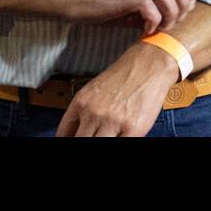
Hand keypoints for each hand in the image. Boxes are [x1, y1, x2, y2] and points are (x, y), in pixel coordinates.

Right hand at [56, 0, 196, 33]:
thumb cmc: (96, 0)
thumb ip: (149, 4)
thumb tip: (171, 19)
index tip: (183, 8)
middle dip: (182, 3)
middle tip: (173, 22)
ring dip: (169, 13)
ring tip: (161, 27)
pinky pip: (146, 5)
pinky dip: (152, 20)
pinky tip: (144, 30)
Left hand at [56, 42, 179, 136]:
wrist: (146, 66)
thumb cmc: (122, 77)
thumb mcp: (93, 91)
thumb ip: (83, 112)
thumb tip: (77, 130)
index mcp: (81, 103)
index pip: (64, 132)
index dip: (67, 139)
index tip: (69, 140)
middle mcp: (94, 113)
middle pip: (80, 140)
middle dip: (82, 141)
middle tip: (90, 137)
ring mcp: (113, 122)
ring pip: (98, 144)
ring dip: (101, 141)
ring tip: (106, 136)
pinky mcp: (133, 129)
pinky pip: (121, 144)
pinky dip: (119, 142)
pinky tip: (119, 137)